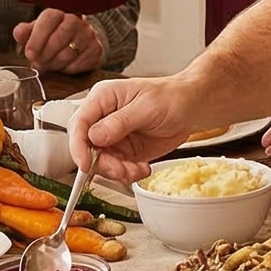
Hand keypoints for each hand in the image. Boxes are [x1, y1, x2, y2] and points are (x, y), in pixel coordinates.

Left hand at [13, 8, 103, 73]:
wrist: (78, 41)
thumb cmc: (52, 37)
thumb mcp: (35, 33)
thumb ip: (25, 32)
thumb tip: (19, 32)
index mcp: (58, 13)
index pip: (49, 19)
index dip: (37, 37)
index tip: (29, 53)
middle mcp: (76, 20)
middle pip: (59, 37)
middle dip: (45, 54)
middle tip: (37, 63)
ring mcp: (88, 35)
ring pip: (69, 53)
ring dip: (54, 64)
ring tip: (49, 65)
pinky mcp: (96, 49)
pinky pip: (80, 63)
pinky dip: (67, 69)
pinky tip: (63, 66)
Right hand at [67, 77, 193, 185]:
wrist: (192, 108)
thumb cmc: (172, 96)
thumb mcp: (147, 107)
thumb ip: (119, 122)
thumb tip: (94, 136)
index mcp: (103, 98)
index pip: (79, 123)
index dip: (78, 146)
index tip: (86, 164)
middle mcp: (103, 118)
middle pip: (86, 148)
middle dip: (103, 164)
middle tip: (122, 170)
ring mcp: (112, 136)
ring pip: (101, 162)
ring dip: (117, 171)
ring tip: (137, 169)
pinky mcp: (124, 150)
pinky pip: (116, 168)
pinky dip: (127, 174)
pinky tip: (142, 168)